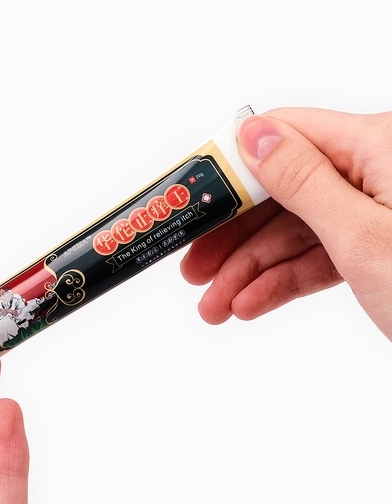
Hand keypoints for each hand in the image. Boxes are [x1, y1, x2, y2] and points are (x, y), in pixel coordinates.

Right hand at [180, 107, 391, 340]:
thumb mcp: (363, 235)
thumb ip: (304, 182)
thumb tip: (255, 137)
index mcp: (381, 146)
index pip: (286, 137)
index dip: (232, 170)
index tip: (193, 201)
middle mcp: (375, 172)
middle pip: (281, 195)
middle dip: (233, 239)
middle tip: (191, 270)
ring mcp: (373, 213)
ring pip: (293, 235)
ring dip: (249, 273)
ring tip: (215, 306)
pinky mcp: (373, 249)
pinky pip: (315, 259)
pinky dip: (280, 284)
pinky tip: (249, 304)